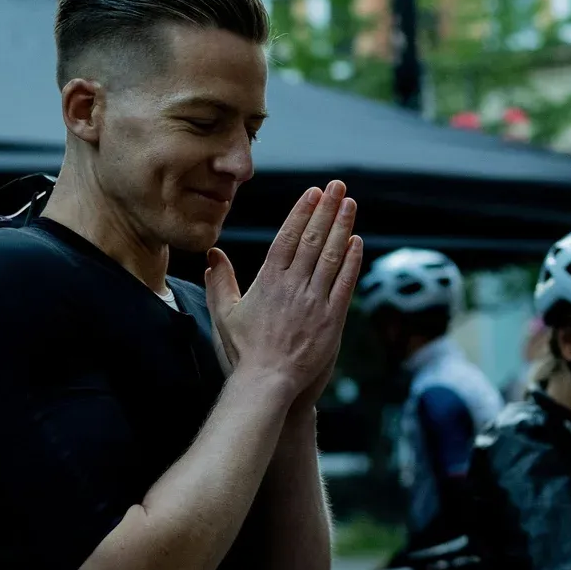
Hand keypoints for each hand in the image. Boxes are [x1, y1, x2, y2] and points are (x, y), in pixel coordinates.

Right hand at [205, 180, 362, 399]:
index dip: (302, 212)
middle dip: (327, 209)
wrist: (267, 383)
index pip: (288, 237)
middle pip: (314, 239)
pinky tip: (358, 242)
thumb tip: (212, 255)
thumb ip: (219, 282)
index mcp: (269, 281)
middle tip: (338, 186)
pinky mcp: (333, 319)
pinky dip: (353, 261)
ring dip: (343, 227)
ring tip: (349, 204)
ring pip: (333, 256)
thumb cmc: (244, 352)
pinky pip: (345, 283)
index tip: (313, 192)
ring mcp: (315, 301)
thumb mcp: (225, 314)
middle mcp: (294, 285)